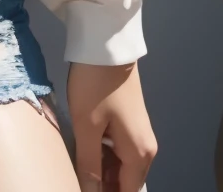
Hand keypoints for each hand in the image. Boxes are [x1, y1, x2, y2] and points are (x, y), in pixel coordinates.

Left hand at [66, 61, 156, 190]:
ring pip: (121, 167)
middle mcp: (145, 149)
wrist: (107, 45)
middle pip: (126, 182)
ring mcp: (139, 135)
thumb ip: (89, 166)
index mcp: (139, 155)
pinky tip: (83, 151)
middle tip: (77, 176)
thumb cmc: (95, 86)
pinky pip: (118, 151)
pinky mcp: (130, 123)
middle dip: (104, 185)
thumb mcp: (87, 127)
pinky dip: (103, 156)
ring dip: (101, 171)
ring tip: (77, 166)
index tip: (82, 189)